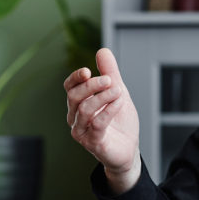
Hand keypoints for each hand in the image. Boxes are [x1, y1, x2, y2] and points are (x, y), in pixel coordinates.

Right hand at [64, 48, 140, 193]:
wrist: (128, 149)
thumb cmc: (120, 122)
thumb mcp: (118, 93)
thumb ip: (110, 73)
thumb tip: (102, 50)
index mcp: (79, 104)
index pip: (69, 88)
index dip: (75, 78)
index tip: (87, 70)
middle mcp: (76, 117)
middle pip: (74, 97)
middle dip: (91, 86)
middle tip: (109, 80)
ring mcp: (82, 131)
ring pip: (85, 110)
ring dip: (102, 98)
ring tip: (119, 91)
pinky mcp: (93, 143)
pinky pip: (97, 124)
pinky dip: (109, 111)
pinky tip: (119, 102)